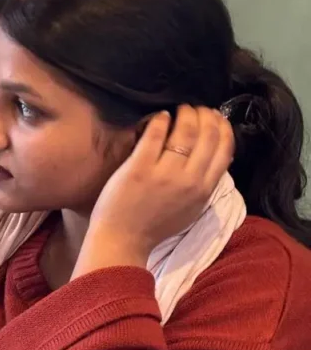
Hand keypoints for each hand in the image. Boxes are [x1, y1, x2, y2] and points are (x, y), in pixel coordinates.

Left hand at [74, 106, 234, 276]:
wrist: (124, 241)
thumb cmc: (156, 225)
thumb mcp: (193, 208)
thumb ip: (206, 183)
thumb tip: (219, 155)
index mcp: (205, 190)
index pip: (225, 149)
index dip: (223, 127)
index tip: (216, 117)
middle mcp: (189, 180)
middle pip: (207, 135)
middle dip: (205, 115)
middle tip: (197, 109)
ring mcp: (164, 174)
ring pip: (184, 132)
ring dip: (185, 114)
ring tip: (180, 109)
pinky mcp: (139, 168)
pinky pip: (154, 135)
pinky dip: (160, 120)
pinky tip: (160, 116)